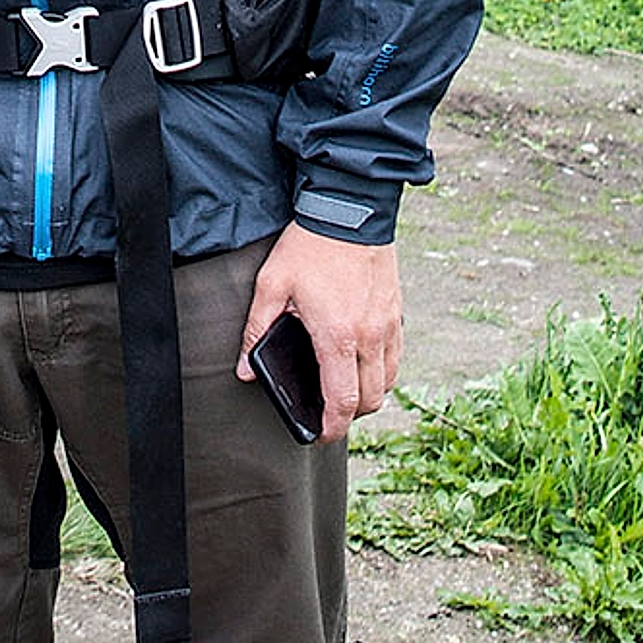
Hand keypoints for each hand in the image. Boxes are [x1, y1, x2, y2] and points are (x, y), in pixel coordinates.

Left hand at [241, 225, 401, 442]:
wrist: (349, 208)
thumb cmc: (310, 246)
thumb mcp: (272, 285)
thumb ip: (256, 331)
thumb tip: (245, 368)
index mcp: (338, 336)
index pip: (343, 401)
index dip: (331, 427)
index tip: (319, 434)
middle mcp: (370, 336)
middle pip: (371, 400)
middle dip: (351, 416)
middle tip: (328, 414)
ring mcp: (388, 325)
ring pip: (388, 381)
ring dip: (369, 394)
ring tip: (344, 390)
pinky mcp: (396, 312)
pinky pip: (395, 356)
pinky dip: (382, 370)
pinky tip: (361, 362)